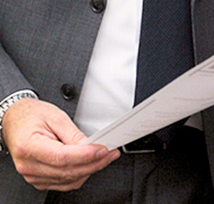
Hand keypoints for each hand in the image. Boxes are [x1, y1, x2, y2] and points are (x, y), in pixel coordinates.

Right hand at [2, 98, 118, 190]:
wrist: (16, 120)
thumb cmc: (31, 116)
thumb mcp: (55, 117)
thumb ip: (73, 134)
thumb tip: (90, 144)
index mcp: (29, 146)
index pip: (62, 157)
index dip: (85, 155)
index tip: (103, 149)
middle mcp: (28, 165)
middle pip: (67, 171)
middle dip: (94, 163)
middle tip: (111, 154)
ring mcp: (32, 175)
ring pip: (67, 180)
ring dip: (89, 170)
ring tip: (105, 158)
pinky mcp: (38, 179)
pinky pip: (62, 183)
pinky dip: (79, 176)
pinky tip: (90, 166)